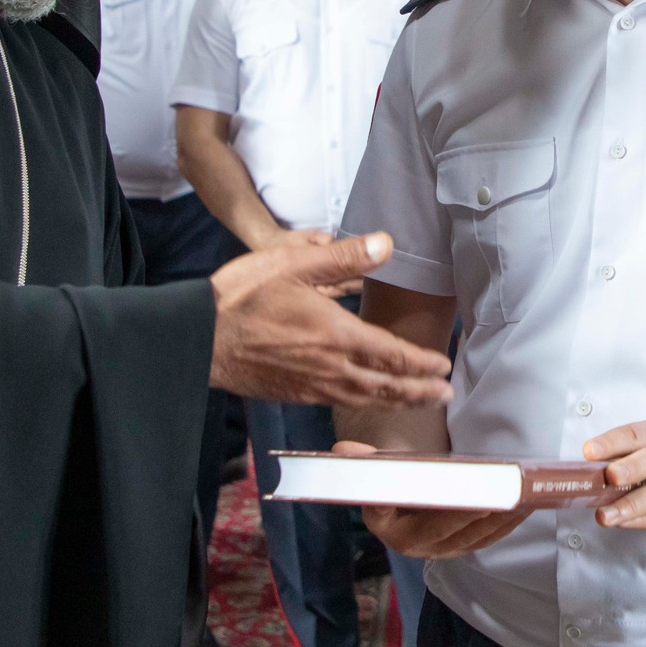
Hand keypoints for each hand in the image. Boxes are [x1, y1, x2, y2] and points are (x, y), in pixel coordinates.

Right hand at [210, 233, 452, 408]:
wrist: (201, 336)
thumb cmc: (242, 297)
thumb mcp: (292, 264)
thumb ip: (343, 257)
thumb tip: (385, 243)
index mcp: (335, 334)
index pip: (391, 354)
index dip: (421, 363)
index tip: (443, 365)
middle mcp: (329, 366)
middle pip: (385, 385)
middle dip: (418, 390)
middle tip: (444, 394)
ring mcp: (311, 384)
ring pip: (364, 398)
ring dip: (396, 401)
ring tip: (418, 401)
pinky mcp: (294, 393)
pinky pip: (338, 402)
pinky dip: (363, 403)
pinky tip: (367, 398)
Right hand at [333, 441, 531, 557]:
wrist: (392, 501)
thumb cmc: (385, 483)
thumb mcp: (373, 472)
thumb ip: (363, 462)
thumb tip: (342, 449)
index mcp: (396, 532)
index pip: (427, 522)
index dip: (451, 514)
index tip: (474, 500)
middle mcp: (421, 547)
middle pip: (458, 530)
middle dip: (486, 514)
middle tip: (509, 494)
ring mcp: (443, 549)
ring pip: (478, 536)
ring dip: (503, 519)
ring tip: (524, 498)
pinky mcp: (461, 546)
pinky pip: (487, 538)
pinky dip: (507, 523)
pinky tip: (525, 507)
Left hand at [584, 419, 645, 534]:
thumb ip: (641, 453)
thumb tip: (595, 469)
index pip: (636, 434)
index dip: (611, 441)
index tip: (588, 451)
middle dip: (628, 467)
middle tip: (606, 476)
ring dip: (629, 505)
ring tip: (604, 516)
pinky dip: (642, 521)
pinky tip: (624, 524)